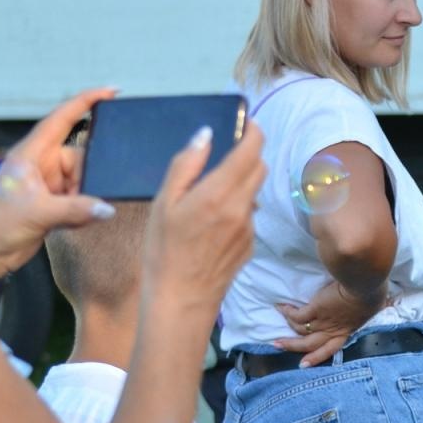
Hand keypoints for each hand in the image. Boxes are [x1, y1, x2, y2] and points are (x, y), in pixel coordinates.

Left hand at [0, 87, 117, 274]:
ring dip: (83, 199)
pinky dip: (81, 210)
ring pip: (83, 180)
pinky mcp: (52, 202)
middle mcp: (40, 165)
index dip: (86, 102)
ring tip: (69, 216)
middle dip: (87, 178)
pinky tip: (69, 223)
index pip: (61, 119)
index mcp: (30, 154)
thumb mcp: (39, 213)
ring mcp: (46, 184)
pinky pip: (80, 199)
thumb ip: (77, 209)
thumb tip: (108, 208)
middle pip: (79, 157)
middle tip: (81, 198)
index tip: (111, 91)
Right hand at [139, 123, 266, 325]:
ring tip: (209, 193)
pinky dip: (237, 208)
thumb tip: (206, 136)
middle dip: (248, 155)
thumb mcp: (163, 202)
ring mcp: (250, 228)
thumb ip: (186, 166)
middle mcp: (242, 208)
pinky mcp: (251, 245)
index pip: (251, 151)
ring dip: (241, 183)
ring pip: (254, 192)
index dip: (253, 132)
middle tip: (226, 152)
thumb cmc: (163, 251)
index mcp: (219, 193)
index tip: (247, 123)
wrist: (181, 299)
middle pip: (259, 168)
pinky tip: (211, 223)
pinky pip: (249, 215)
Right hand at [274, 279, 386, 366]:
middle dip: (292, 346)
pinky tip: (281, 306)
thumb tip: (376, 304)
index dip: (315, 358)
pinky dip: (287, 312)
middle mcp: (333, 331)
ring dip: (287, 327)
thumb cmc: (372, 293)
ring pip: (299, 331)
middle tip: (278, 345)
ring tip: (278, 319)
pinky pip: (296, 315)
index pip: (330, 349)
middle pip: (309, 345)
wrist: (364, 285)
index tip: (303, 364)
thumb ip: (366, 310)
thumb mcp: (372, 307)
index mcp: (347, 331)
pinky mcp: (314, 310)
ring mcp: (323, 322)